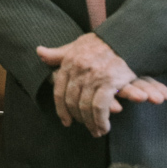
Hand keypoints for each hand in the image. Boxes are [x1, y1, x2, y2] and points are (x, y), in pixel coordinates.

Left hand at [37, 34, 166, 137]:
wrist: (127, 36)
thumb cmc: (103, 42)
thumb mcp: (78, 45)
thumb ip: (59, 53)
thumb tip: (38, 52)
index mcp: (69, 62)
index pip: (59, 91)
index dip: (61, 109)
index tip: (66, 121)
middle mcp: (78, 70)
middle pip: (72, 101)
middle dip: (78, 118)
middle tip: (85, 127)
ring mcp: (92, 76)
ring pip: (85, 107)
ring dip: (90, 123)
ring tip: (96, 131)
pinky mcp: (109, 82)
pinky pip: (100, 108)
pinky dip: (100, 121)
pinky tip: (104, 127)